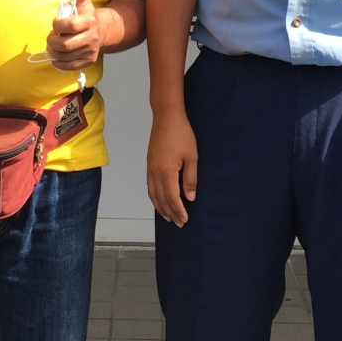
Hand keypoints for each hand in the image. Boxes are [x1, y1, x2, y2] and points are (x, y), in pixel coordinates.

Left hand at [47, 0, 101, 71]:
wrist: (101, 31)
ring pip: (65, 57)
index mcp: (89, 22)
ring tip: (53, 45)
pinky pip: (69, 67)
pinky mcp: (87, 61)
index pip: (70, 26)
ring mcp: (89, 51)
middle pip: (65, 45)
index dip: (58, 25)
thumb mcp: (83, 0)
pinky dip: (59, 63)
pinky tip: (57, 56)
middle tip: (51, 37)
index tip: (56, 23)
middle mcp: (91, 38)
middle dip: (53, 41)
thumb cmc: (86, 15)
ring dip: (54, 52)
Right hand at [147, 107, 197, 226]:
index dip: (178, 211)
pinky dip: (154, 197)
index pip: (172, 198)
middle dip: (170, 213)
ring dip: (160, 207)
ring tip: (168, 217)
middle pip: (161, 199)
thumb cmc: (182, 134)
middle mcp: (155, 173)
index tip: (185, 220)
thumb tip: (190, 198)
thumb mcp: (192, 156)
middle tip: (179, 223)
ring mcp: (150, 168)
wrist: (166, 117)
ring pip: (153, 194)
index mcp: (166, 172)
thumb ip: (190, 179)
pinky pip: (150, 186)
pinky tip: (159, 200)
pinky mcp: (149, 163)